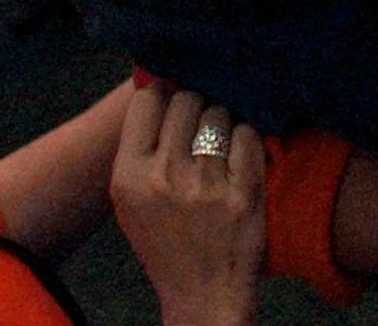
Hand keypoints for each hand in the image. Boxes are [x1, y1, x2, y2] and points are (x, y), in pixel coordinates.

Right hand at [110, 86, 264, 325]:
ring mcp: (206, 186)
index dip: (165, 95)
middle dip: (197, 108)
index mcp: (129, 177)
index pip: (149, 99)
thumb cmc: (165, 240)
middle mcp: (165, 178)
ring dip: (223, 124)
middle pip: (188, 100)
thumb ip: (140, 147)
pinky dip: (246, 141)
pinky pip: (248, 134)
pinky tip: (241, 159)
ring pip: (220, 113)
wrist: (202, 295)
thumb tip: (158, 83)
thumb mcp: (130, 200)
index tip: (174, 107)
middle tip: (201, 130)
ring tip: (220, 149)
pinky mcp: (244, 193)